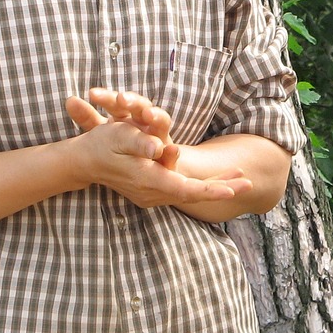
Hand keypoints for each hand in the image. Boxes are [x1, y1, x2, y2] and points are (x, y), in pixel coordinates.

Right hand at [64, 88, 252, 207]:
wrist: (82, 162)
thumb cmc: (102, 144)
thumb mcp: (118, 136)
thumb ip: (139, 142)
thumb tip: (159, 146)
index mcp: (148, 179)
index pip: (185, 189)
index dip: (210, 189)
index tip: (233, 189)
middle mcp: (152, 193)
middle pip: (193, 194)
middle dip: (222, 188)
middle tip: (250, 183)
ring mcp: (150, 196)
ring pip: (189, 194)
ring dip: (214, 187)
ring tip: (241, 179)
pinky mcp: (151, 193)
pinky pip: (181, 192)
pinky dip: (200, 186)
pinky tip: (217, 180)